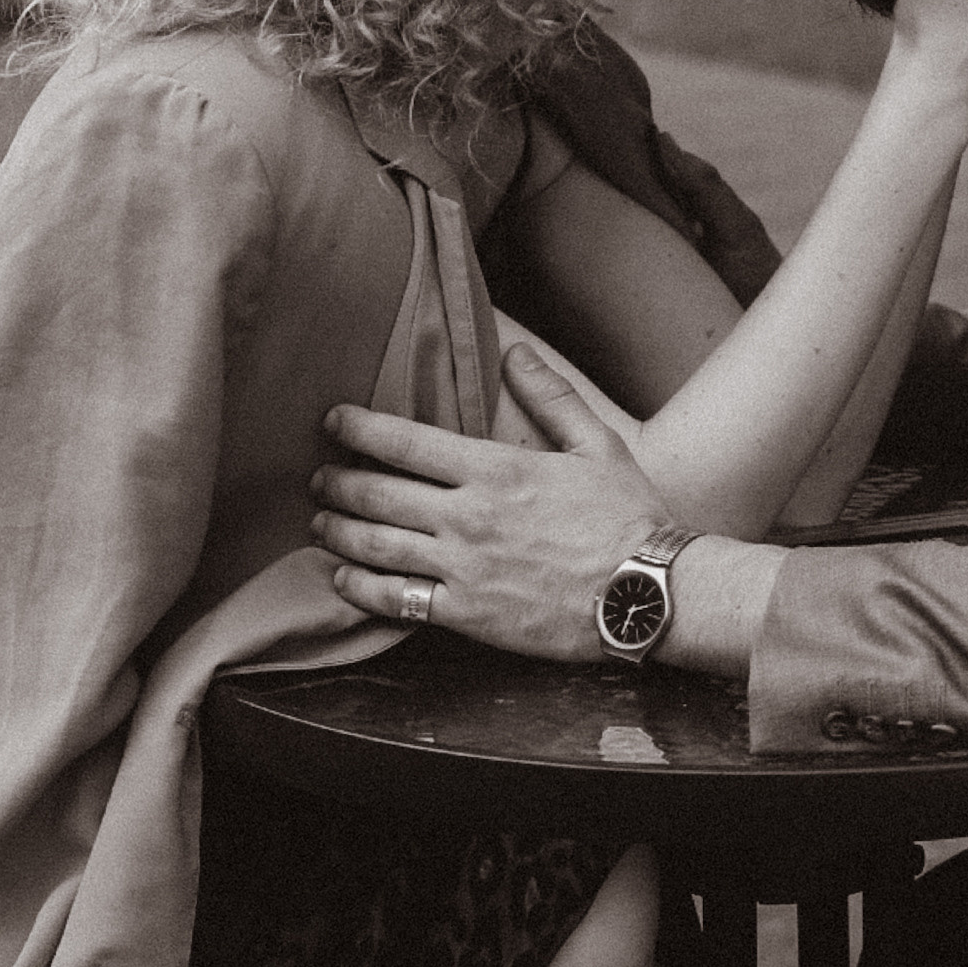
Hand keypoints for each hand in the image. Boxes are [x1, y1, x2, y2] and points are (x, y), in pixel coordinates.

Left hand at [313, 351, 666, 656]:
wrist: (647, 594)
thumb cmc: (628, 517)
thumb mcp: (597, 445)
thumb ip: (551, 396)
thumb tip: (515, 352)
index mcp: (494, 469)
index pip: (403, 441)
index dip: (357, 428)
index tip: (333, 421)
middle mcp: (467, 516)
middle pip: (376, 494)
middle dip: (336, 482)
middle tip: (319, 478)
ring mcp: (463, 568)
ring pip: (375, 546)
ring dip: (337, 532)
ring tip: (320, 524)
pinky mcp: (467, 614)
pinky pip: (396, 601)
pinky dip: (359, 588)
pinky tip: (343, 578)